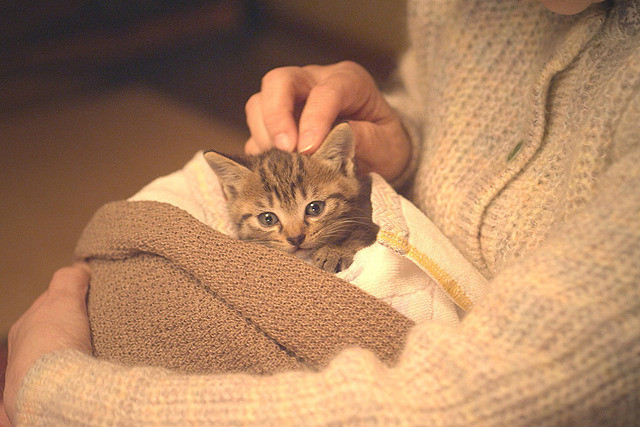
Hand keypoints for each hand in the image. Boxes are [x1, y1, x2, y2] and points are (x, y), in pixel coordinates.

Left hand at [2, 264, 91, 423]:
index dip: (70, 298)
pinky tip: (93, 369)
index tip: (91, 296)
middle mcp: (25, 352)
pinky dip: (80, 372)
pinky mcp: (51, 394)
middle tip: (99, 323)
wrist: (52, 390)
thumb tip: (80, 267)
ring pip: (60, 356)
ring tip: (100, 348)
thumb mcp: (63, 299)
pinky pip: (69, 377)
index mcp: (25, 327)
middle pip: (55, 331)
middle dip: (74, 327)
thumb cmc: (52, 344)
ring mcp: (36, 375)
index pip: (48, 306)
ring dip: (76, 352)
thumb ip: (69, 280)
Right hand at [245, 61, 410, 181]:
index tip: (308, 150)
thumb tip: (337, 138)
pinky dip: (259, 147)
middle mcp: (314, 82)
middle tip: (284, 149)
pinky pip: (257, 129)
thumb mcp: (386, 144)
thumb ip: (364, 139)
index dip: (314, 119)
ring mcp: (291, 100)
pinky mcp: (277, 122)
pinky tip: (273, 167)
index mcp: (348, 81)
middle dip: (276, 115)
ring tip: (280, 163)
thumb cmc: (383, 144)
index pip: (325, 91)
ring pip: (260, 102)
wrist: (375, 152)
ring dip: (265, 133)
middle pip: (280, 81)